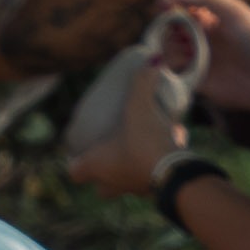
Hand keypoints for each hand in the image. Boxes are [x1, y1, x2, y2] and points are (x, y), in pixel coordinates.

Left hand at [66, 66, 178, 196]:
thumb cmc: (145, 142)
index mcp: (96, 166)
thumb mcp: (140, 107)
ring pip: (126, 182)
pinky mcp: (155, 191)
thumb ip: (142, 82)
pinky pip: (151, 176)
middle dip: (104, 168)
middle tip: (112, 148)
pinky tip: (170, 143)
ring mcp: (133, 189)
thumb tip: (153, 58)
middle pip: (99, 184)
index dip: (75, 161)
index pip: (74, 171)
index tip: (82, 149)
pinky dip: (157, 163)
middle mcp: (111, 183)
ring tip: (141, 144)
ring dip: (131, 166)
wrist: (175, 175)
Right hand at [149, 0, 249, 129]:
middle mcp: (202, 36)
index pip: (182, 6)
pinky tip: (167, 61)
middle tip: (169, 27)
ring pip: (169, 47)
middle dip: (166, 24)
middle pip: (172, 26)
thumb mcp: (233, 10)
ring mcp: (198, 58)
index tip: (161, 4)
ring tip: (178, 47)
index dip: (169, 3)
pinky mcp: (196, 79)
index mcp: (211, 17)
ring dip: (167, 44)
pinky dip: (166, 66)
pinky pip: (174, 71)